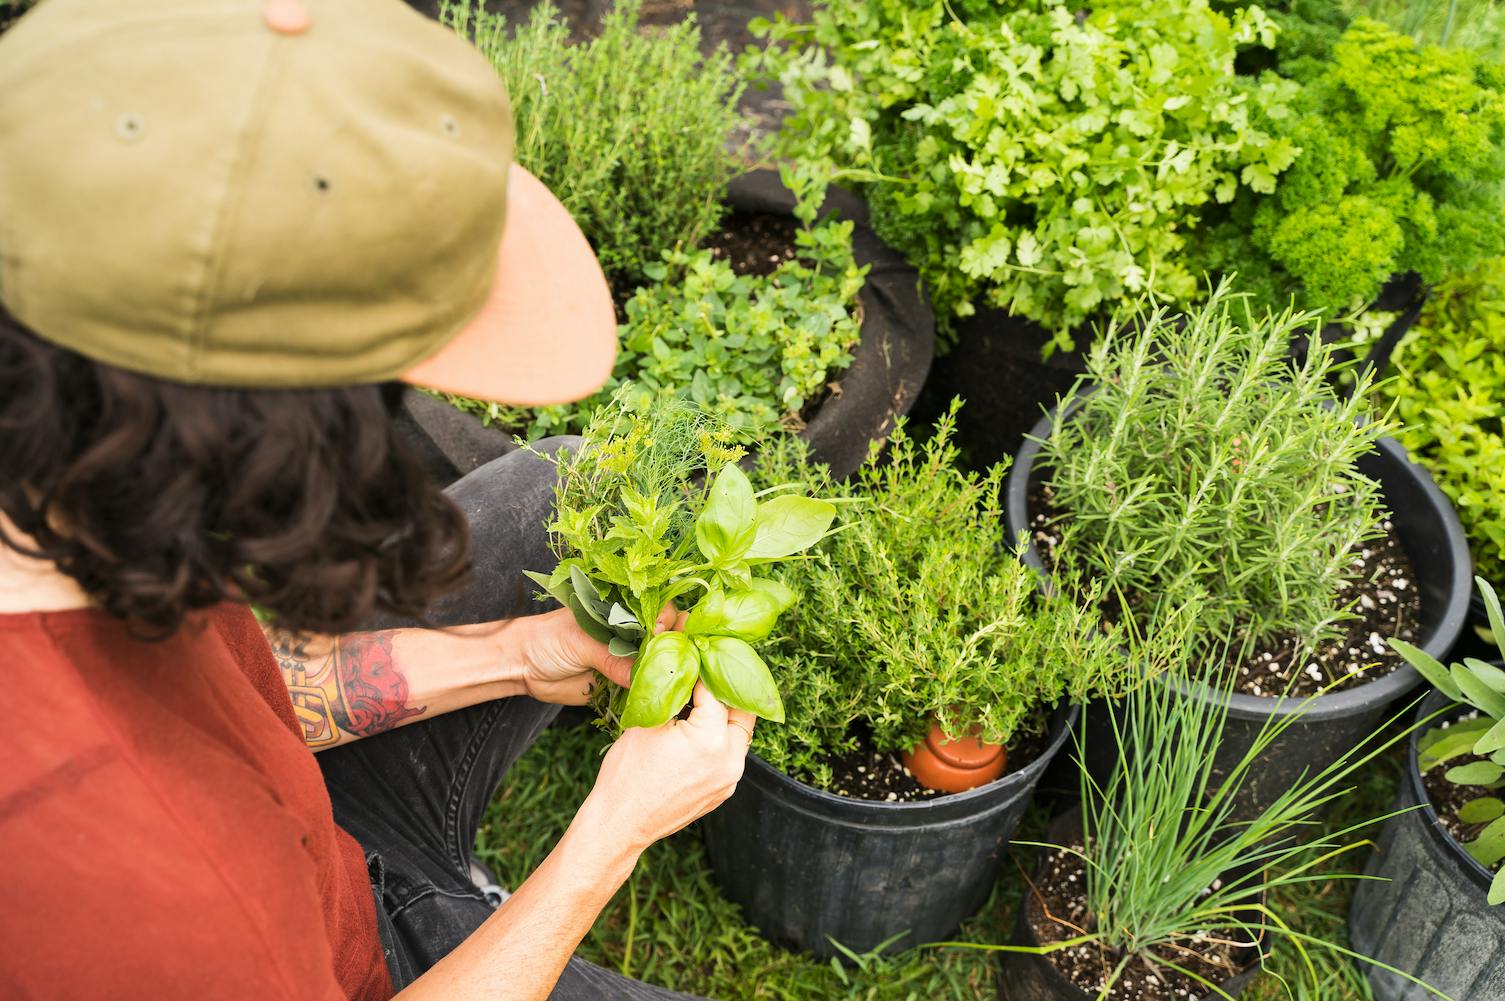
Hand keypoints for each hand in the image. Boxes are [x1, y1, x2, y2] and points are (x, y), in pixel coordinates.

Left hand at [520, 603, 682, 705]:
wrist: (523, 666)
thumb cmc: (547, 639)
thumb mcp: (580, 642)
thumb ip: (610, 657)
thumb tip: (639, 676)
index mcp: (622, 610)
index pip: (657, 609)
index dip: (666, 619)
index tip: (661, 631)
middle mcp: (631, 633)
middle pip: (667, 636)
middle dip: (675, 646)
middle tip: (673, 660)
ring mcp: (629, 658)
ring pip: (659, 663)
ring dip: (668, 672)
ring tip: (673, 681)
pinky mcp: (622, 682)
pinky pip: (643, 687)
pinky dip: (653, 692)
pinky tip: (663, 696)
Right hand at [583, 682, 754, 852]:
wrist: (620, 824)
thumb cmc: (627, 773)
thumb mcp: (648, 721)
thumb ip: (673, 691)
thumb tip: (686, 667)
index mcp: (712, 739)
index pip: (716, 690)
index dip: (702, 671)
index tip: (694, 658)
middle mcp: (730, 761)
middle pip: (742, 711)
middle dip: (726, 690)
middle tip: (708, 674)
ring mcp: (729, 780)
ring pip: (739, 734)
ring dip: (726, 715)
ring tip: (703, 700)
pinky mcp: (723, 791)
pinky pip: (731, 755)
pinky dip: (720, 738)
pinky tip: (698, 730)